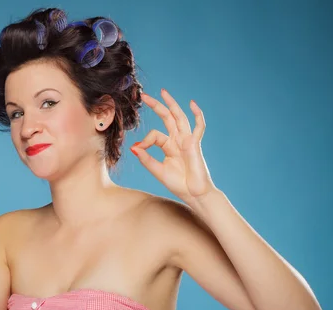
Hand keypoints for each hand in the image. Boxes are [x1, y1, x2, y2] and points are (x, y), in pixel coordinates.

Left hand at [130, 88, 217, 205]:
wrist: (194, 194)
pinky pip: (199, 127)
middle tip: (143, 95)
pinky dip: (197, 115)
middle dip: (156, 106)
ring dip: (171, 104)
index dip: (145, 140)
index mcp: (168, 146)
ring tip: (163, 92)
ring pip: (179, 117)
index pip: (155, 134)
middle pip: (167, 118)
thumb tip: (134, 147)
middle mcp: (178, 140)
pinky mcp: (195, 144)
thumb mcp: (157, 170)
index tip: (138, 148)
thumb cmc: (178, 184)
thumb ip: (146, 159)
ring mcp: (187, 140)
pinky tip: (192, 104)